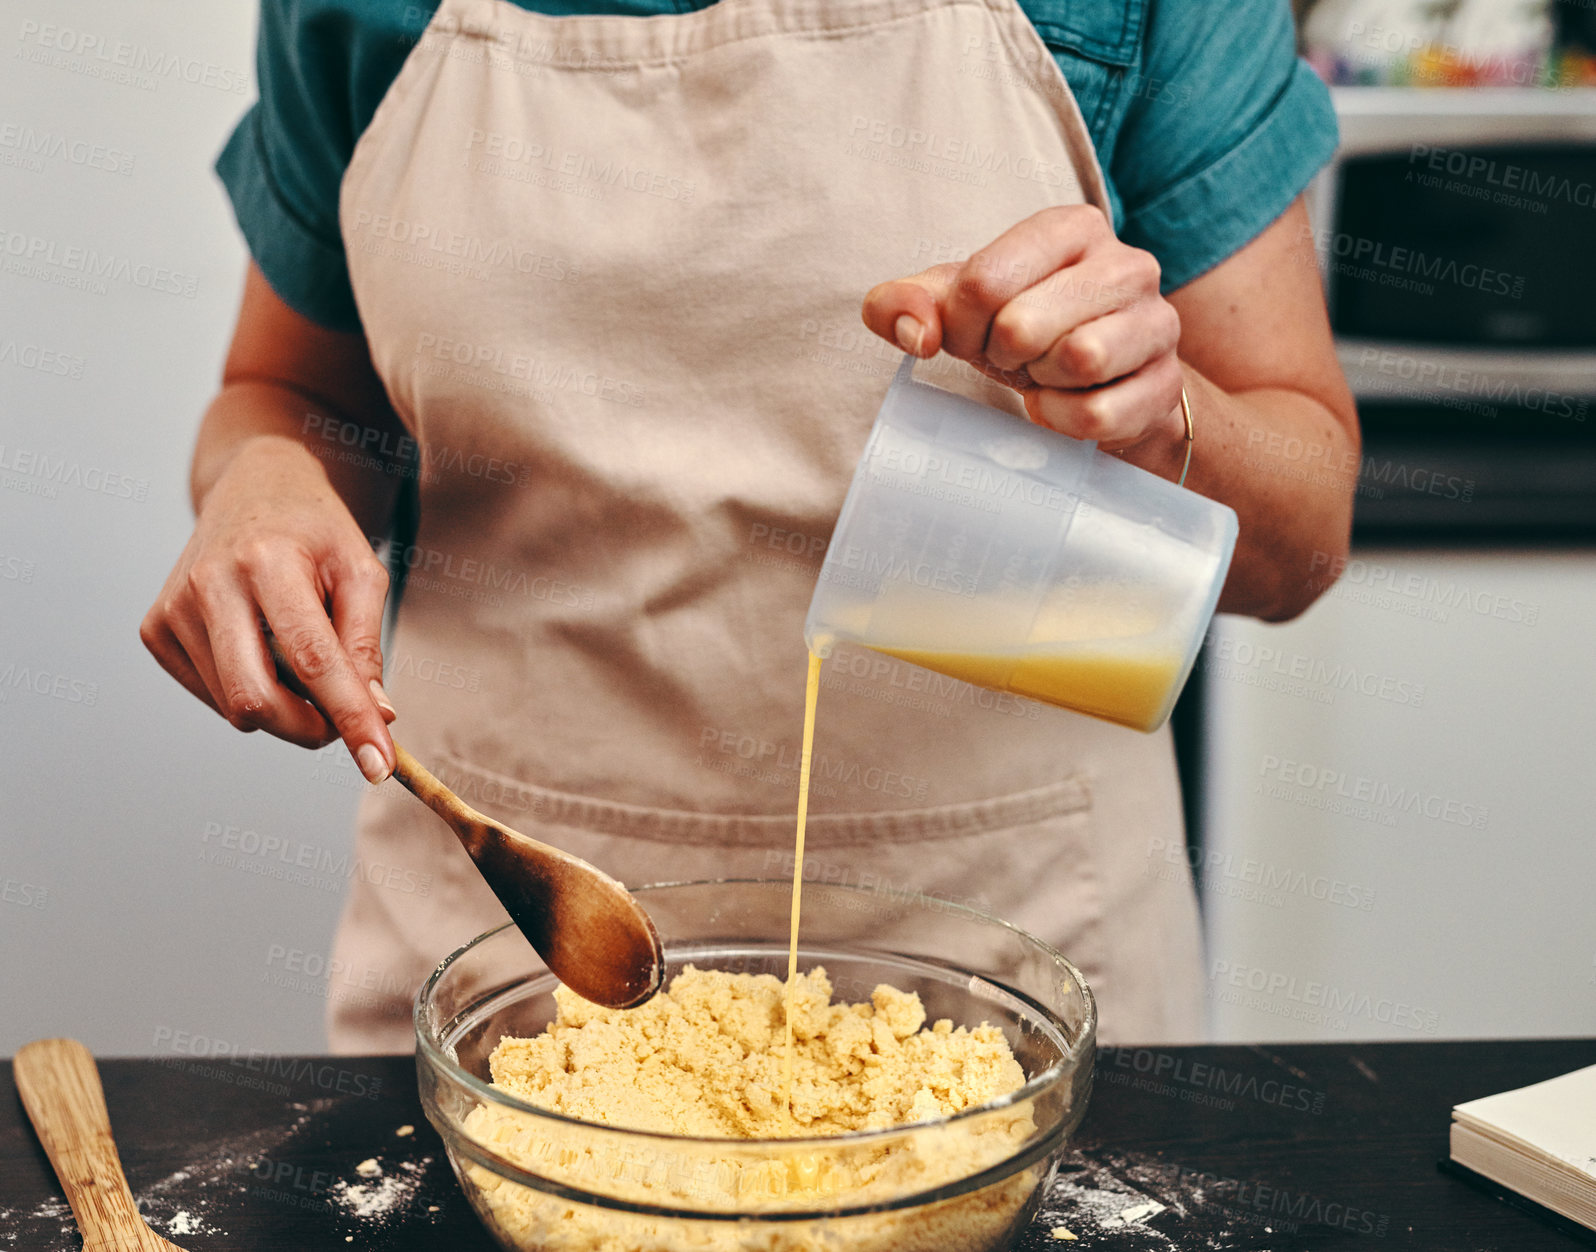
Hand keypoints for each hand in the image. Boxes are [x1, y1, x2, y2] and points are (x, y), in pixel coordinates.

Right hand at [140, 437, 396, 781]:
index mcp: (267, 561)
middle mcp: (209, 583)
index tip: (379, 765)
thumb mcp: (362, 572)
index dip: (348, 718)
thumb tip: (375, 714)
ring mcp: (173, 608)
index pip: (312, 660)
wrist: (253, 489)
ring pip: (236, 707)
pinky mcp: (156, 630)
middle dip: (310, 728)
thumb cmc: (317, 532)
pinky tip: (262, 647)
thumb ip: (367, 644)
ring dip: (284, 705)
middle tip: (345, 719)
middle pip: (256, 700)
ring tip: (299, 652)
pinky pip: (213, 696)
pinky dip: (251, 690)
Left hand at [863, 205, 1185, 451]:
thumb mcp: (960, 309)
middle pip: (1021, 325)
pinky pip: (1097, 414)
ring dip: (1041, 383)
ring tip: (1047, 374)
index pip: (982, 282)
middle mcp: (1127, 263)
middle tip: (1016, 358)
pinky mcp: (1167, 384)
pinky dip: (1065, 420)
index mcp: (1070, 228)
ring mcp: (1158, 323)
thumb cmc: (1026, 332)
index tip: (976, 336)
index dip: (961, 327)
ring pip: (1075, 361)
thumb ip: (907, 303)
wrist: (1104, 385)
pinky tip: (1069, 405)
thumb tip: (912, 333)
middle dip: (1002, 356)